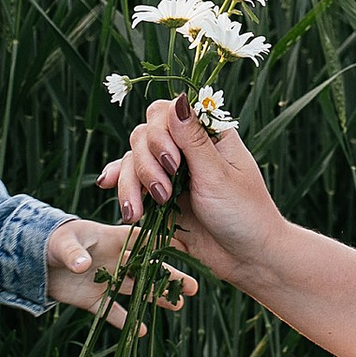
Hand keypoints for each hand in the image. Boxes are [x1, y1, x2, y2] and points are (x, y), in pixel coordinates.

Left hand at [44, 217, 195, 320]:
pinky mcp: (92, 299)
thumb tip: (84, 266)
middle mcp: (115, 260)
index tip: (187, 252)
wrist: (30, 259)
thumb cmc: (50, 240)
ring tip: (178, 306)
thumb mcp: (62, 242)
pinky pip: (112, 311)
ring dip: (155, 298)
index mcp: (113, 239)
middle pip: (148, 269)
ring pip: (137, 290)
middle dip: (170, 277)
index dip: (164, 246)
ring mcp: (106, 281)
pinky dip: (124, 321)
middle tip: (193, 287)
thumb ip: (74, 252)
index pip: (144, 241)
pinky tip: (139, 332)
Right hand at [98, 98, 285, 288]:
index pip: (166, 113)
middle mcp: (187, 148)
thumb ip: (194, 141)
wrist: (247, 258)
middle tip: (164, 193)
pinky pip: (131, 182)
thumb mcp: (219, 176)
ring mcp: (171, 172)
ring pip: (133, 159)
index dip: (160, 134)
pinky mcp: (160, 196)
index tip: (173, 162)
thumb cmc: (244, 214)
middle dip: (146, 164)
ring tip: (139, 212)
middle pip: (144, 135)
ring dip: (131, 183)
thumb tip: (179, 98)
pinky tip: (108, 186)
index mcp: (208, 135)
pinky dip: (120, 184)